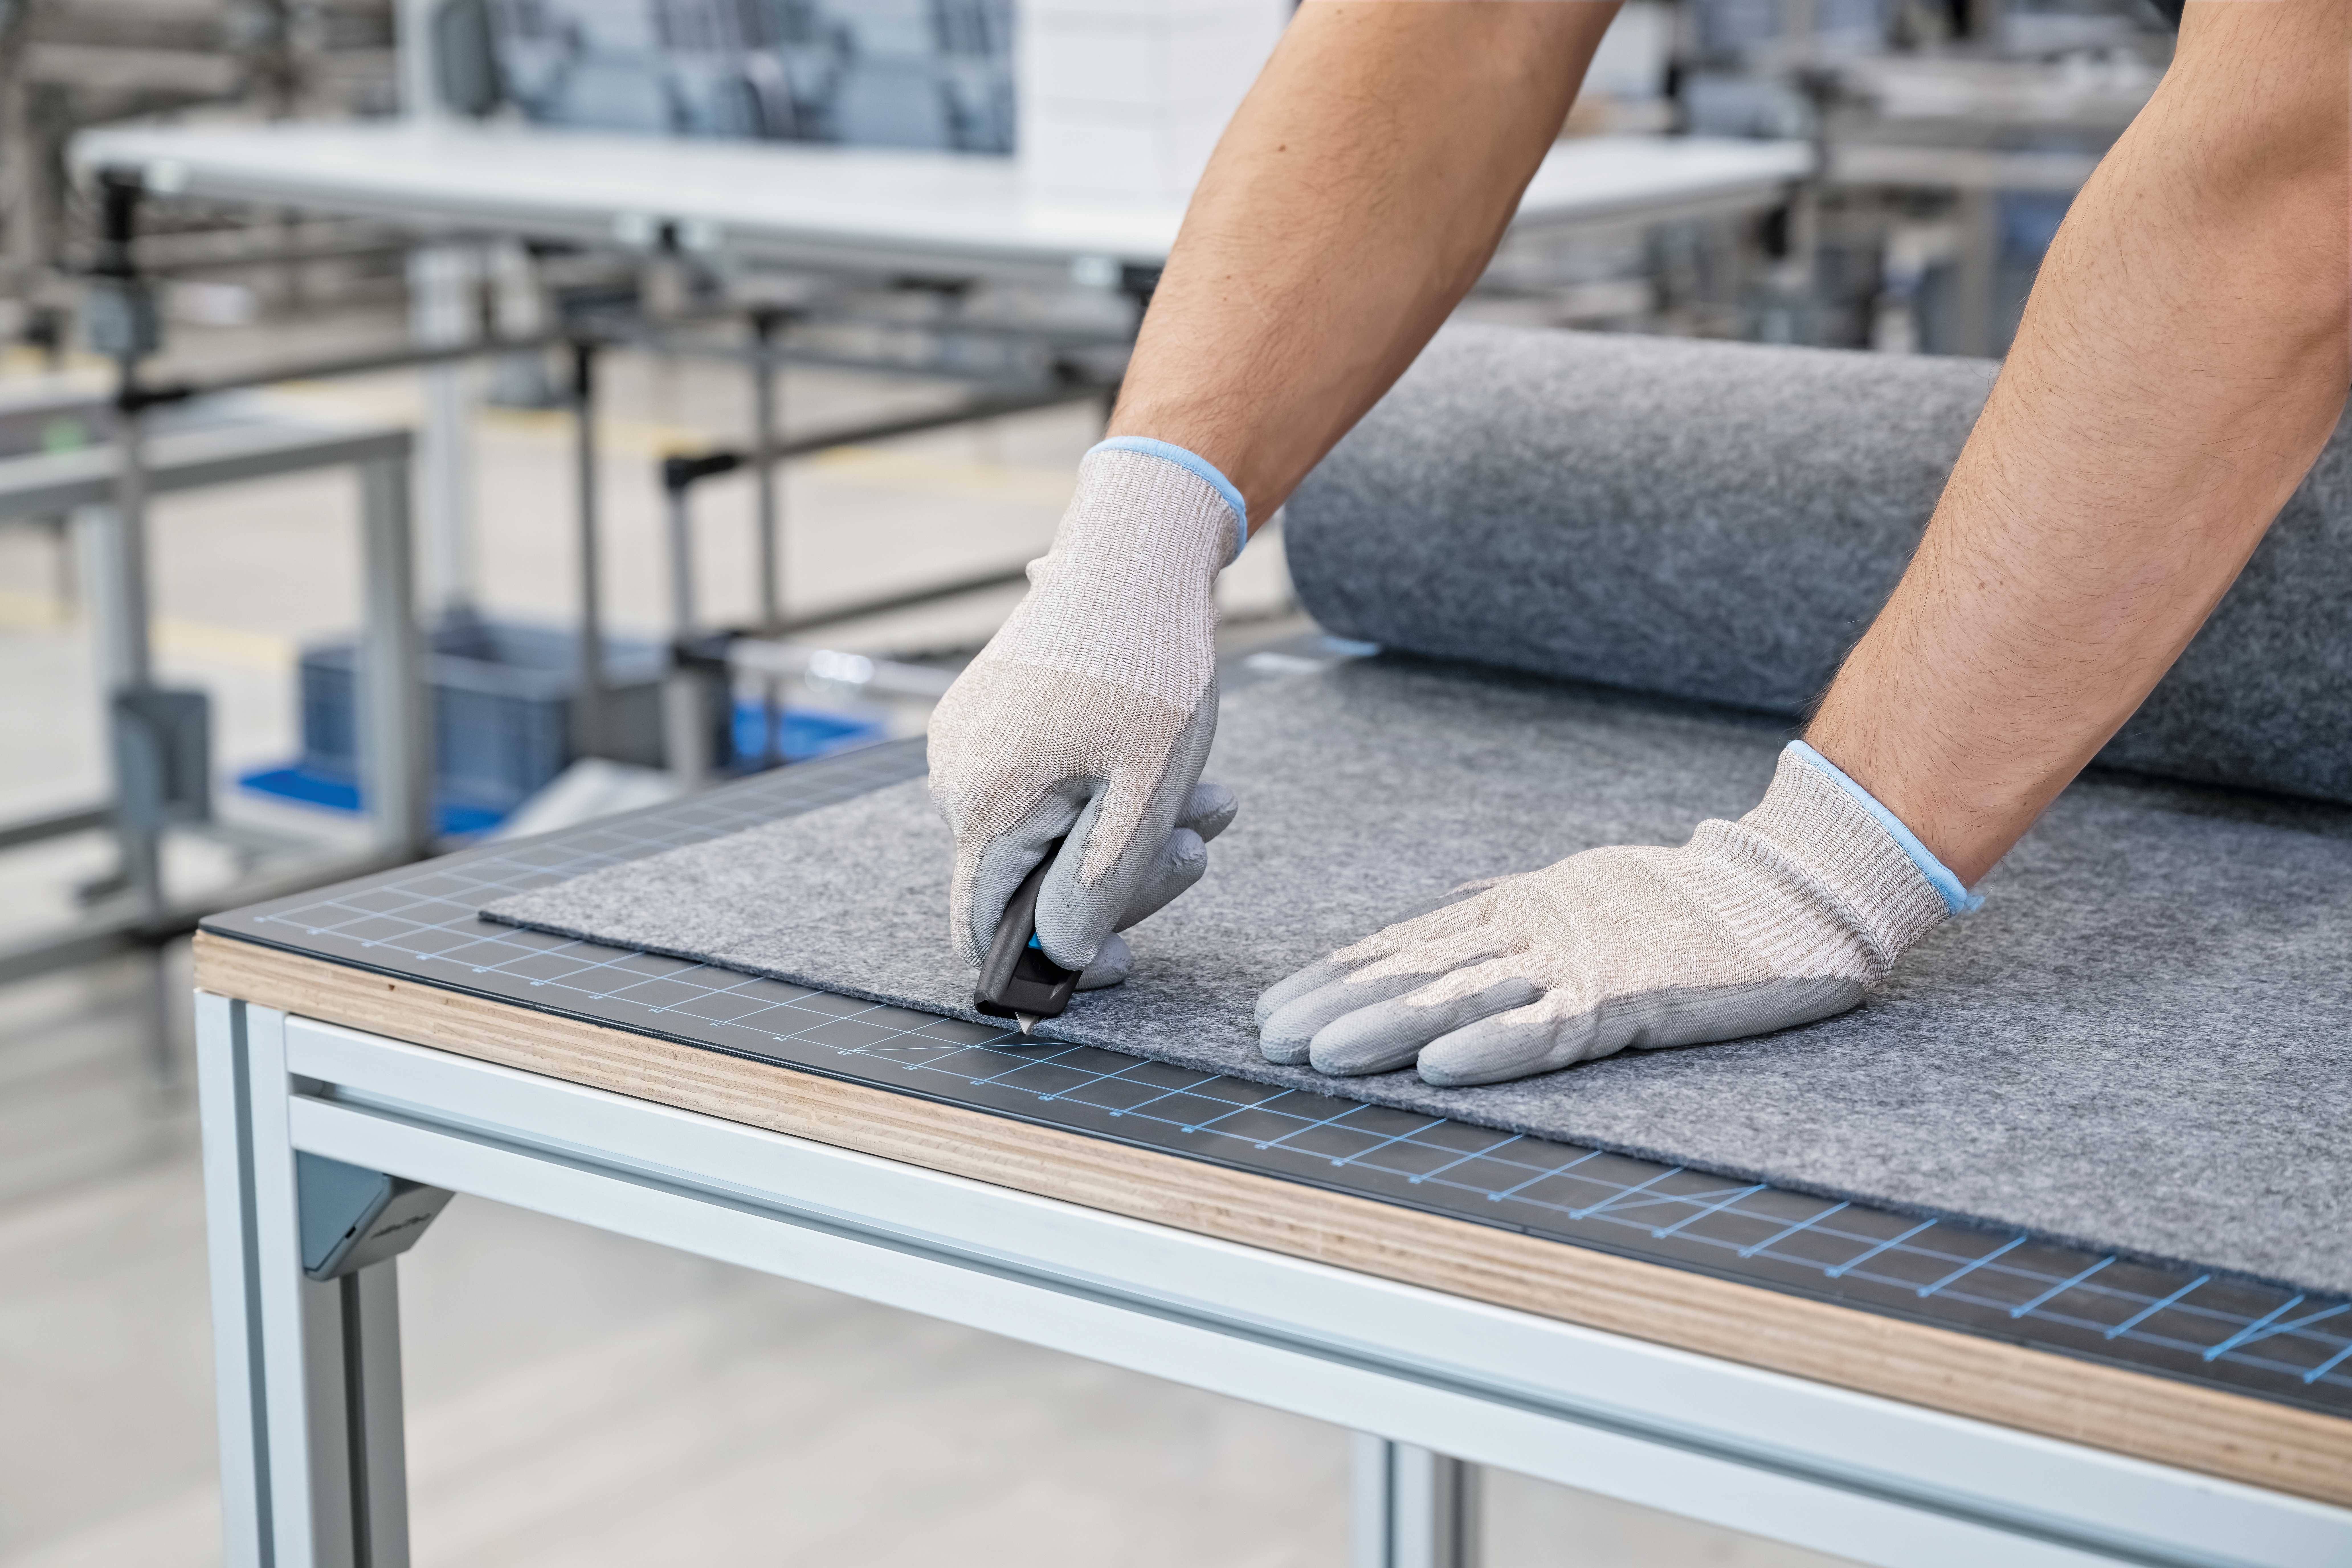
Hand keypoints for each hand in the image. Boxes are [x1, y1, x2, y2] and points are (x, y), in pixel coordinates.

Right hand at [929, 441, 1242, 973]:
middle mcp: (956, 778)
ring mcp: (970, 746)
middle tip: (1200, 849)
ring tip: (1210, 800)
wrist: (1136, 549)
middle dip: (1123, 881)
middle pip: (1029, 884)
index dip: (1049, 965)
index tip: (1123, 962)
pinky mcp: (994, 720)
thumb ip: (1099, 885)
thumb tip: (1065, 957)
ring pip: (1050, 833)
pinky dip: (1108, 792)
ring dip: (1131, 833)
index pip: (984, 930)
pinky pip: (1047, 788)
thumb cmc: (1148, 665)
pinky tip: (1168, 766)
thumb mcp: (1144, 794)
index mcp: (981, 805)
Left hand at [1255, 745, 1961, 1085]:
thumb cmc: (1683, 900)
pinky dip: (1494, 1048)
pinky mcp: (1633, 995)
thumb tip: (1450, 913)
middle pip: (1416, 970)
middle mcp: (1535, 927)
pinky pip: (1552, 1027)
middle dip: (1335, 1006)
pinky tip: (1440, 1069)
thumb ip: (1514, 909)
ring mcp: (1582, 959)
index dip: (1335, 976)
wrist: (1789, 889)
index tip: (1275, 1006)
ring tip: (1321, 1054)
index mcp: (1521, 907)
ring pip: (1464, 996)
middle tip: (1269, 1038)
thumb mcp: (1578, 893)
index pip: (1406, 943)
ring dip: (1387, 1027)